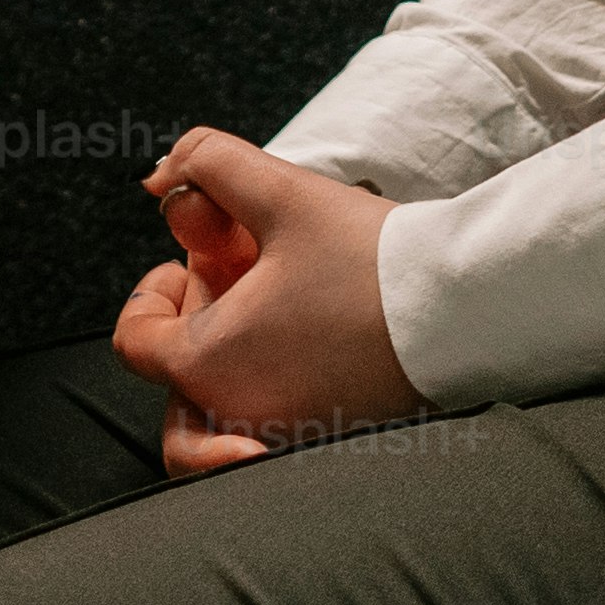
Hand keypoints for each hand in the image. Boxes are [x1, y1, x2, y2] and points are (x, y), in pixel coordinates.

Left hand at [107, 128, 418, 476]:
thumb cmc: (373, 259)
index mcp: (209, 364)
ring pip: (225, 412)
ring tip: (282, 307)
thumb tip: (162, 173)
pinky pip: (276, 426)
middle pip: (177, 384)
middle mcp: (239, 416)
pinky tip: (319, 330)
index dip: (152, 291)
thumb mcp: (280, 189)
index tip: (197, 261)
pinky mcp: (333, 442)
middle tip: (243, 285)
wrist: (470, 311)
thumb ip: (208, 163)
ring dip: (237, 357)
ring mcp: (288, 438)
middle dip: (197, 328)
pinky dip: (280, 381)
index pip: (134, 340)